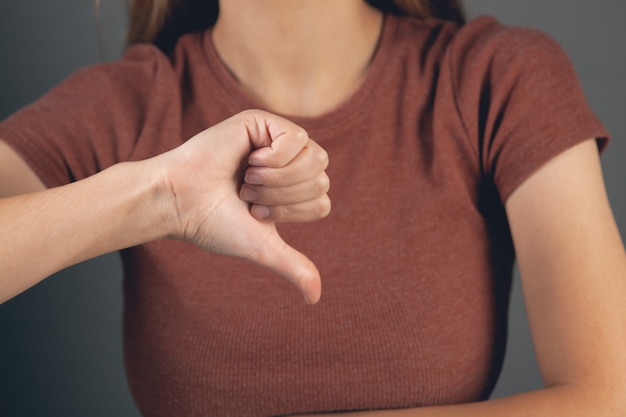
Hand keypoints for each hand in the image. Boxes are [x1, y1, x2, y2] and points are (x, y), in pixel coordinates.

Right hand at [164, 110, 327, 303]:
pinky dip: (275, 159)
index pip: (322, 202)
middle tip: (248, 195)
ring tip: (246, 179)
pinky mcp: (263, 121)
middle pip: (322, 180)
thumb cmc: (214, 223)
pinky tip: (249, 161)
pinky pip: (298, 138)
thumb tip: (316, 299)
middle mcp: (287, 163)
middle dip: (282, 198)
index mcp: (290, 189)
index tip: (256, 213)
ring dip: (276, 180)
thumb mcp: (262, 247)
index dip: (291, 214)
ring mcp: (276, 140)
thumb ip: (294, 267)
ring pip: (315, 160)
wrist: (180, 201)